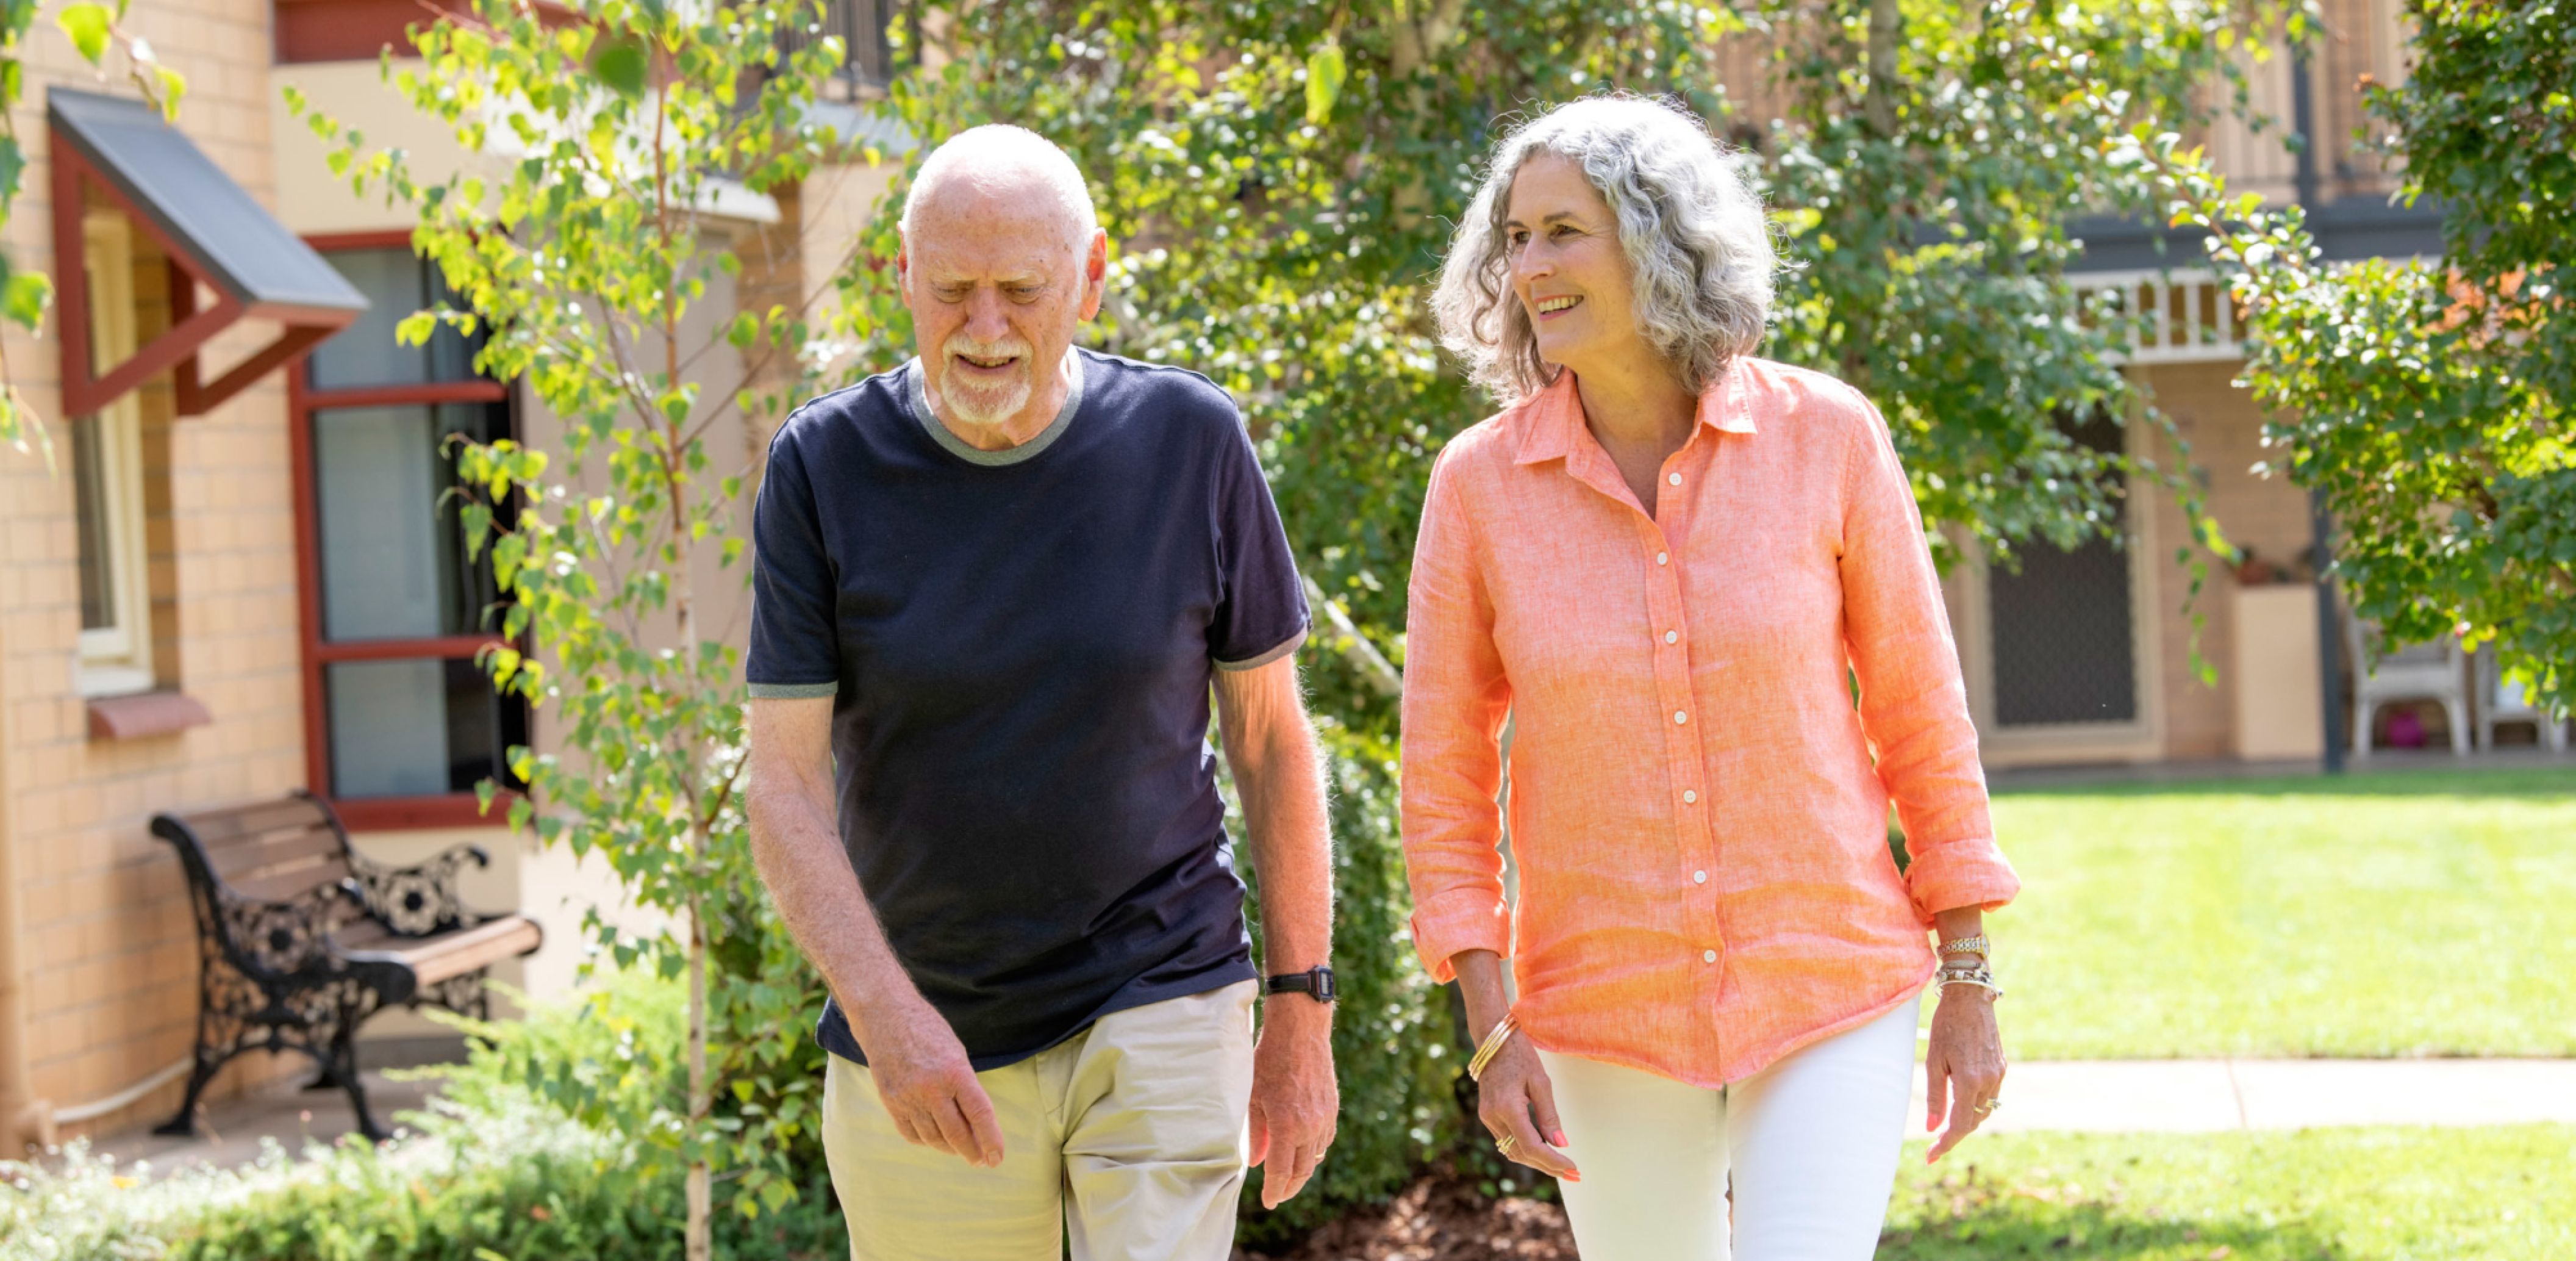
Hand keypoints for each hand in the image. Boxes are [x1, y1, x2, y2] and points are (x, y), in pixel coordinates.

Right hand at [855, 995, 1004, 1167]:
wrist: (885, 1015)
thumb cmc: (928, 1030)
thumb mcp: (956, 1053)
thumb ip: (965, 1086)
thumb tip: (976, 1121)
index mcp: (955, 1072)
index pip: (979, 1114)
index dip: (991, 1139)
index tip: (997, 1158)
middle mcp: (931, 1088)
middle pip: (956, 1134)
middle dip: (972, 1151)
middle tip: (981, 1160)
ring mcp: (908, 1097)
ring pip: (933, 1138)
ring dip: (949, 1148)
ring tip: (960, 1150)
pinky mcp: (890, 1102)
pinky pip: (910, 1133)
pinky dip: (925, 1141)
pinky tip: (934, 1139)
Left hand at [1248, 998, 1337, 1207]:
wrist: (1300, 1032)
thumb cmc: (1269, 1061)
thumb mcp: (1253, 1097)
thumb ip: (1255, 1133)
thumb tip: (1255, 1162)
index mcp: (1287, 1127)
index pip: (1281, 1172)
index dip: (1274, 1191)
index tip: (1269, 1203)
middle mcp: (1310, 1127)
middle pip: (1302, 1171)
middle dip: (1289, 1188)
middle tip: (1278, 1196)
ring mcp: (1325, 1118)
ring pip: (1315, 1157)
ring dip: (1302, 1170)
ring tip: (1288, 1177)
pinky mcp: (1332, 1108)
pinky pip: (1324, 1140)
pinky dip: (1314, 1151)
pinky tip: (1304, 1152)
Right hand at [1474, 1032, 1579, 1182]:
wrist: (1493, 1039)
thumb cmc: (1520, 1055)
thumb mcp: (1541, 1082)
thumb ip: (1549, 1116)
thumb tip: (1561, 1144)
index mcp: (1508, 1107)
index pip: (1531, 1146)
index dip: (1553, 1161)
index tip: (1573, 1168)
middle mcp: (1493, 1116)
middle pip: (1521, 1154)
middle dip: (1548, 1167)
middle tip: (1574, 1175)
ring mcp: (1487, 1117)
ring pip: (1512, 1151)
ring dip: (1536, 1161)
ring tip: (1561, 1167)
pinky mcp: (1487, 1115)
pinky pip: (1507, 1141)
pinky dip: (1525, 1149)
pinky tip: (1543, 1150)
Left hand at [1924, 985, 2005, 1162]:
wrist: (1970, 998)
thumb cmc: (1946, 1026)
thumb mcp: (1934, 1062)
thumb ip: (1934, 1098)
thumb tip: (1932, 1128)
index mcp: (1970, 1082)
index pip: (1959, 1125)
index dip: (1945, 1144)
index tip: (1930, 1157)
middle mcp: (1989, 1082)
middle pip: (1973, 1122)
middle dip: (1954, 1134)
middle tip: (1934, 1144)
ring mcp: (1999, 1075)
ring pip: (1984, 1111)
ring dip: (1967, 1121)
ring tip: (1947, 1126)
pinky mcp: (2002, 1067)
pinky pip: (1991, 1096)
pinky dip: (1976, 1105)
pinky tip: (1962, 1102)